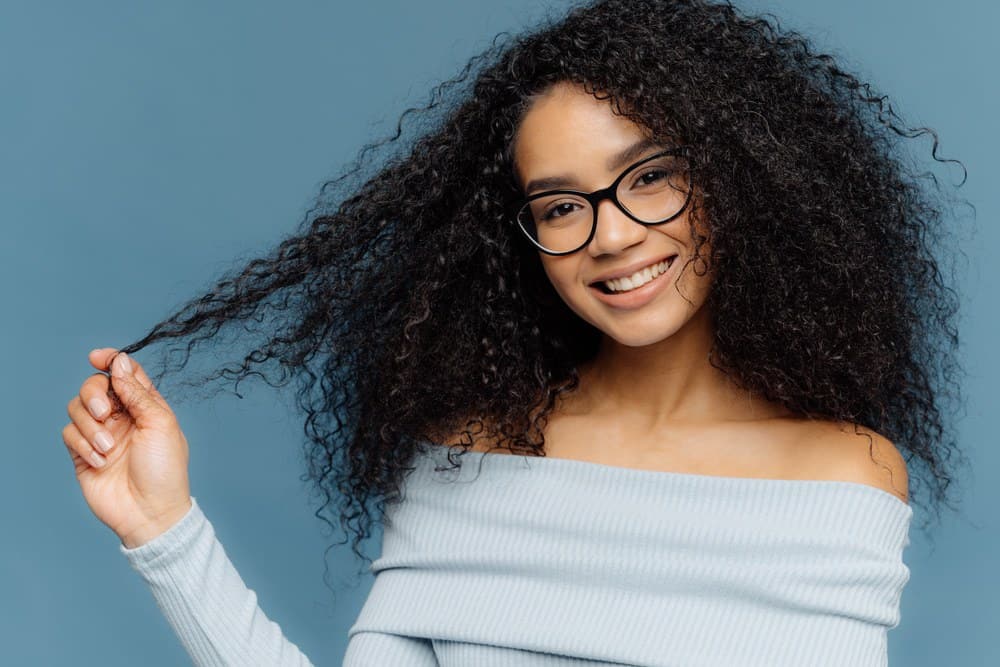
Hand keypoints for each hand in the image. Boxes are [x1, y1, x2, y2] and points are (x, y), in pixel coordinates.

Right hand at [62, 348, 191, 547]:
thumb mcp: (159, 424)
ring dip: (89, 427)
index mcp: (145, 406)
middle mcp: (122, 417)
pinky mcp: (83, 453)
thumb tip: (120, 362)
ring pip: (76, 408)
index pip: (124, 374)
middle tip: (103, 412)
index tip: (97, 357)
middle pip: (94, 386)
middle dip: (93, 394)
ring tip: (108, 449)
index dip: (110, 361)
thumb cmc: (164, 470)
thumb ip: (137, 392)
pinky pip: (68, 434)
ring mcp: (101, 434)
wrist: (149, 512)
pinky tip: (100, 462)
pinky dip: (82, 445)